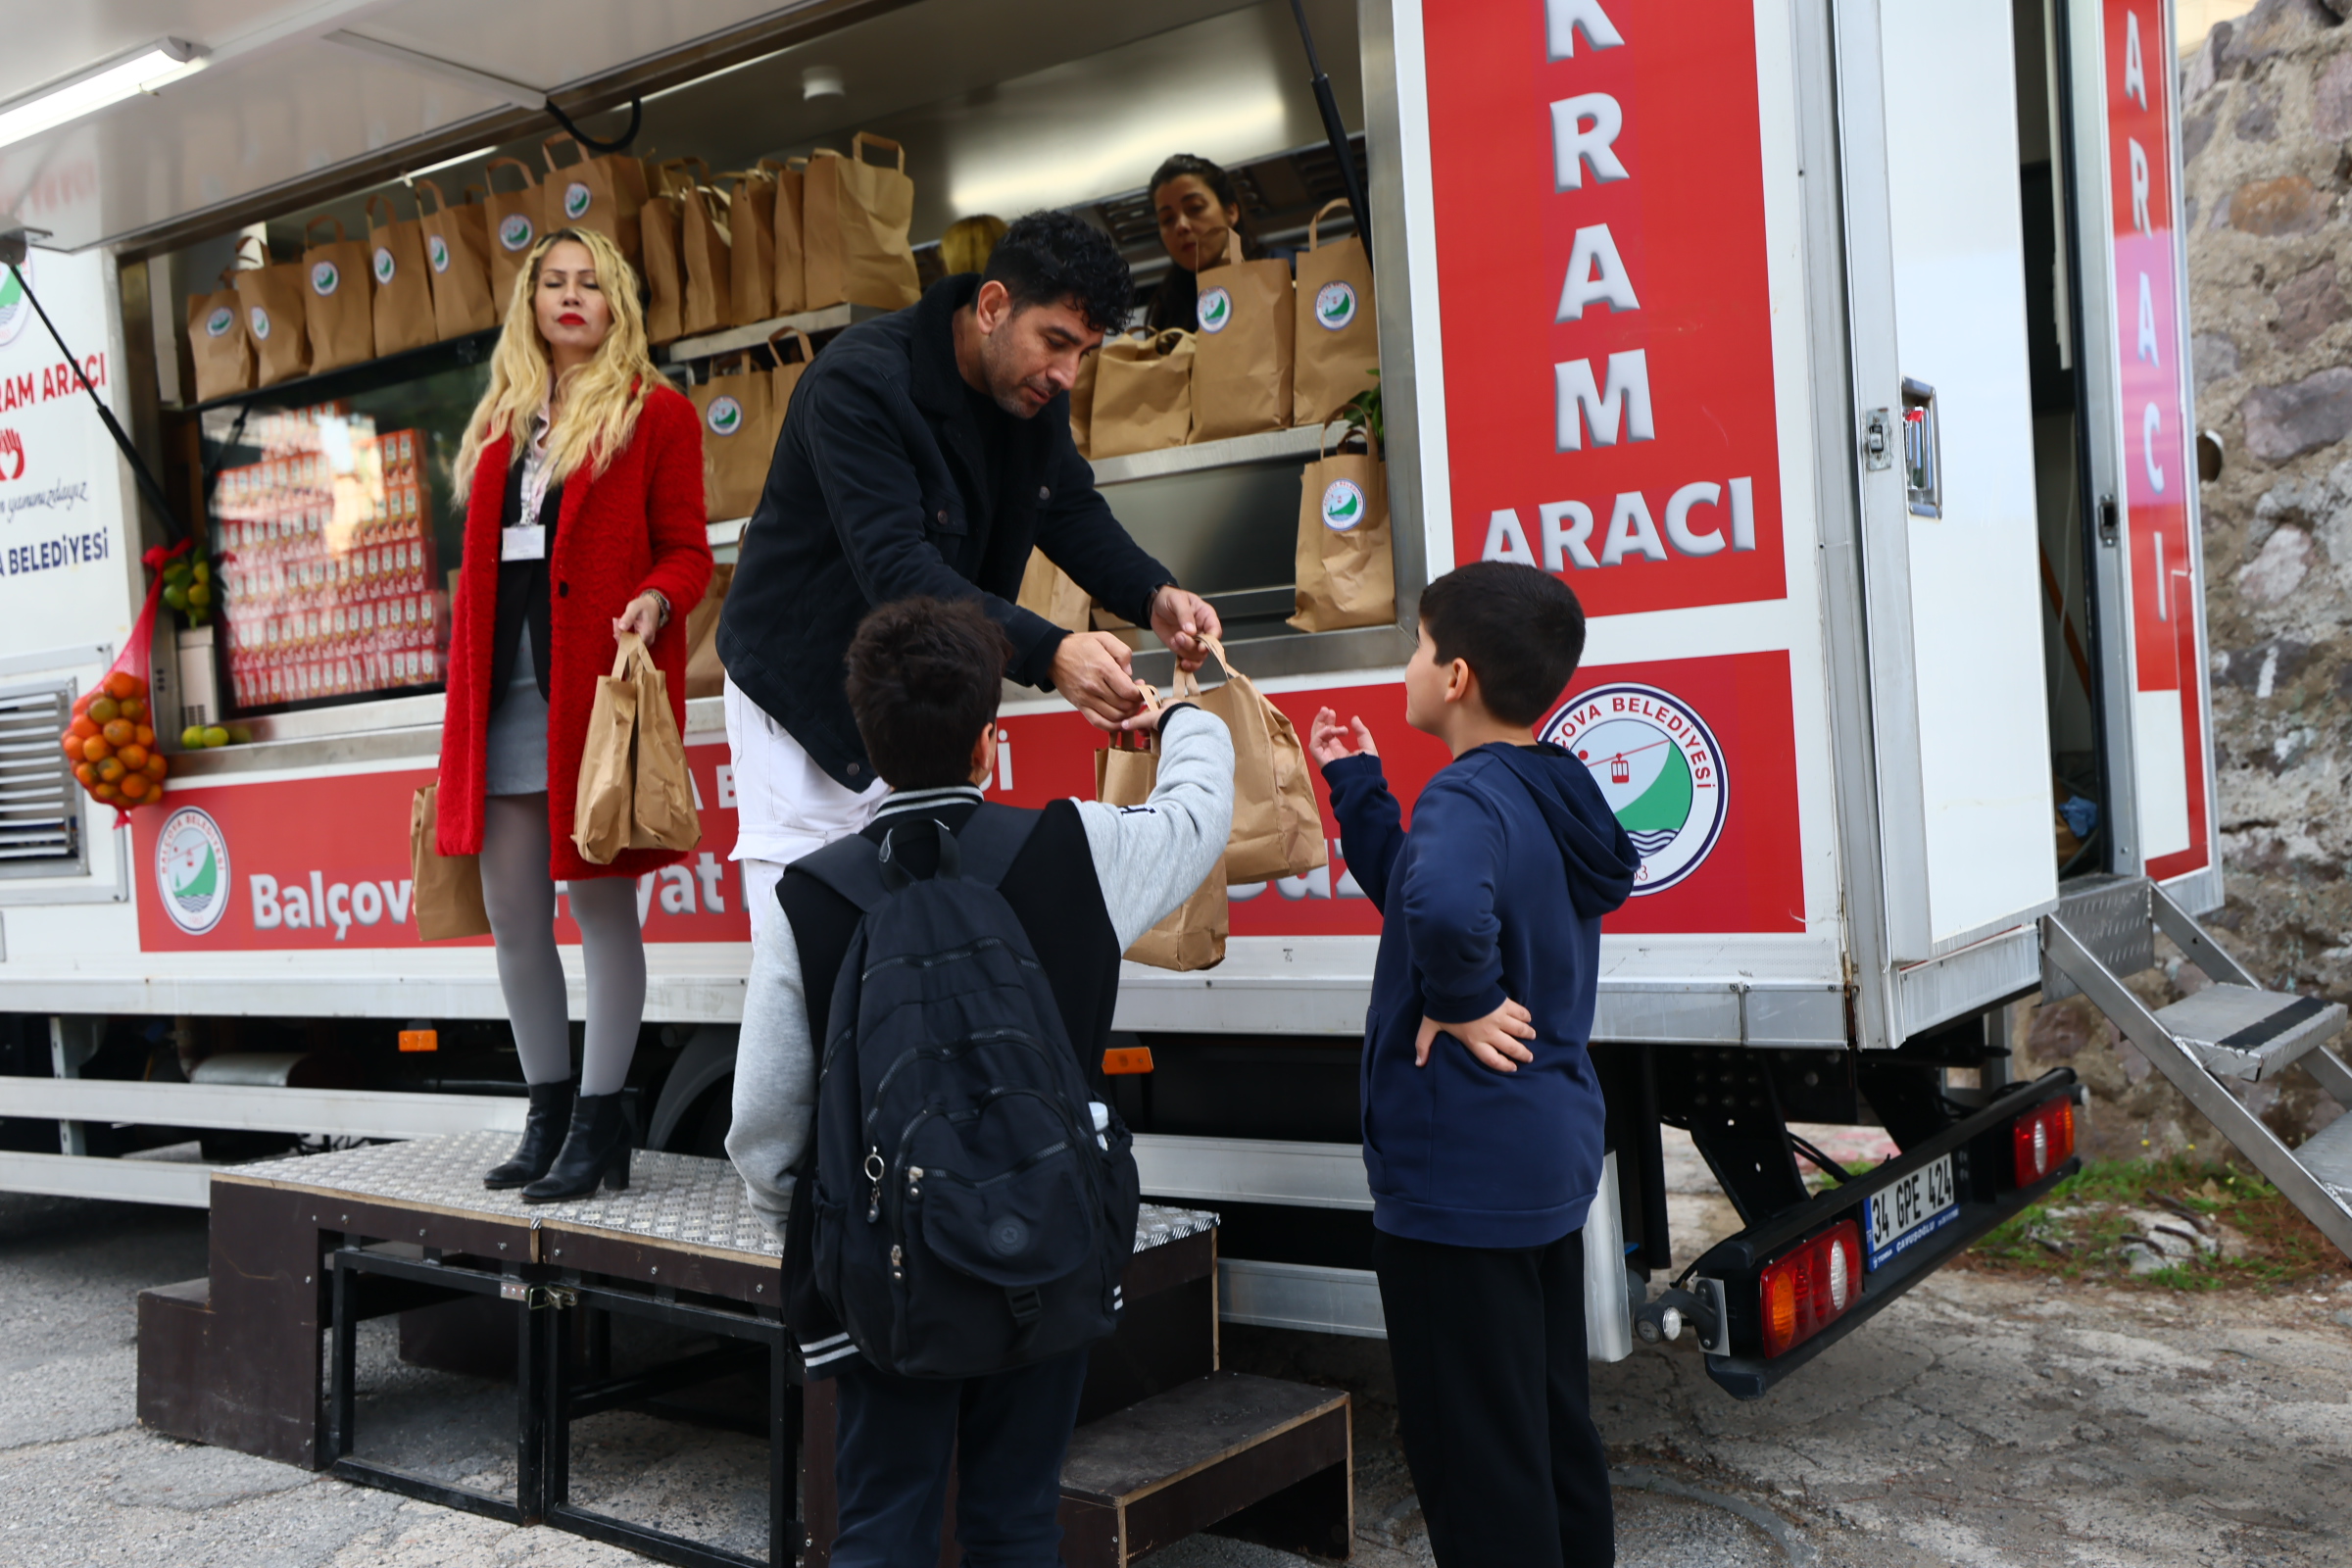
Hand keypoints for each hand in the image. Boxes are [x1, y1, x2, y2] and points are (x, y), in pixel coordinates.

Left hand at [614, 592, 664, 642]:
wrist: (653, 604)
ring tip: (618, 622)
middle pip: (629, 646)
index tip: (616, 625)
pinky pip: (632, 643)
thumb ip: (628, 617)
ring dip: (621, 636)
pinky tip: (622, 627)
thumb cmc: (643, 605)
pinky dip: (625, 636)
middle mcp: (648, 640)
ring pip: (630, 646)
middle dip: (619, 636)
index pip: (630, 644)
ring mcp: (647, 642)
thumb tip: (621, 627)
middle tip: (616, 621)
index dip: (620, 639)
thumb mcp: (634, 607)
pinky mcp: (644, 641)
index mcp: (646, 633)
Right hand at [1051, 631, 1145, 729]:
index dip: (1139, 693)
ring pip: (1114, 716)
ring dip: (1127, 715)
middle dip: (1135, 703)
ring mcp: (1086, 698)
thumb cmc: (1080, 646)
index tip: (1141, 689)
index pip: (1128, 691)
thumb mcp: (1104, 638)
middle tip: (1136, 697)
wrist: (1053, 655)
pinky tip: (1119, 720)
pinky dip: (1112, 726)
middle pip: (1124, 705)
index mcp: (1103, 668)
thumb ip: (1122, 653)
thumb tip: (1130, 674)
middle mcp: (1095, 686)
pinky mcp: (1080, 706)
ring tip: (1129, 706)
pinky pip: (1099, 723)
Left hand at [1150, 585, 1220, 671]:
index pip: (1215, 631)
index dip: (1211, 641)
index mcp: (1206, 616)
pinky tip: (1178, 657)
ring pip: (1197, 656)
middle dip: (1193, 646)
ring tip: (1175, 639)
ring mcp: (1193, 642)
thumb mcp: (1178, 600)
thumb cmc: (1170, 598)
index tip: (1202, 647)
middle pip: (1206, 647)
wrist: (1156, 606)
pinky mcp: (1182, 649)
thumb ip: (1185, 614)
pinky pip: (1188, 661)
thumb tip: (1191, 630)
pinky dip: (1184, 663)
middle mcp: (1202, 631)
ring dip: (1186, 653)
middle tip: (1179, 636)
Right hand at [1309, 706, 1377, 766]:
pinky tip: (1331, 729)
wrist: (1363, 782)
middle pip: (1321, 734)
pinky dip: (1321, 735)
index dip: (1329, 723)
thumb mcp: (1367, 746)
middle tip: (1326, 709)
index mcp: (1339, 752)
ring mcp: (1325, 757)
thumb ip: (1362, 732)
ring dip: (1320, 724)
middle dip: (1322, 721)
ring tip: (1327, 713)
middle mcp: (1330, 753)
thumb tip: (1355, 718)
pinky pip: (1314, 745)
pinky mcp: (1321, 760)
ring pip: (1315, 738)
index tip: (1332, 712)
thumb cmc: (1366, 770)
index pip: (1329, 735)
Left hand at [1415, 999, 1536, 1073]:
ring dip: (1528, 1034)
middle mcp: (1490, 1033)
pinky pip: (1520, 1013)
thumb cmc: (1443, 1008)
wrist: (1457, 985)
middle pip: (1511, 1048)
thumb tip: (1418, 1064)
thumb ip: (1424, 1045)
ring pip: (1520, 1030)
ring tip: (1532, 1036)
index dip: (1505, 1066)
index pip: (1493, 1060)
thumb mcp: (1429, 1027)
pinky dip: (1526, 1016)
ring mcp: (1500, 1018)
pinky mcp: (1505, 1004)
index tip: (1513, 1068)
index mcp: (1474, 1041)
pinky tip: (1528, 1018)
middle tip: (1529, 1057)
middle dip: (1523, 1054)